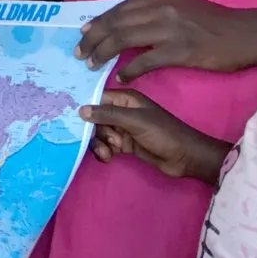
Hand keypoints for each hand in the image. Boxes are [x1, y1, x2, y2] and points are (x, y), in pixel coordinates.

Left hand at [78, 0, 256, 81]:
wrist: (248, 34)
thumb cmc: (215, 23)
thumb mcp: (181, 6)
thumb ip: (154, 11)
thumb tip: (125, 22)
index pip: (119, 9)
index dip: (99, 21)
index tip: (84, 33)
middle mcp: (161, 9)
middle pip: (116, 23)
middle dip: (93, 38)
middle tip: (80, 52)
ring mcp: (170, 29)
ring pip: (123, 40)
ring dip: (103, 53)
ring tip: (92, 65)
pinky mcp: (180, 51)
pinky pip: (144, 61)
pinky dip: (129, 71)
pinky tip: (121, 78)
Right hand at [80, 90, 228, 181]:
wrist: (185, 157)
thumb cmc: (163, 134)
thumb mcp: (135, 121)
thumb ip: (107, 114)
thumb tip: (80, 110)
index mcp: (125, 99)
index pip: (96, 100)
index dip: (84, 109)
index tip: (71, 121)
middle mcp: (121, 111)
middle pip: (95, 119)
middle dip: (93, 132)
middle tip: (101, 143)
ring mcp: (123, 128)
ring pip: (99, 134)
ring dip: (99, 144)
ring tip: (107, 154)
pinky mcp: (125, 144)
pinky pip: (106, 145)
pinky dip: (105, 151)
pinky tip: (109, 158)